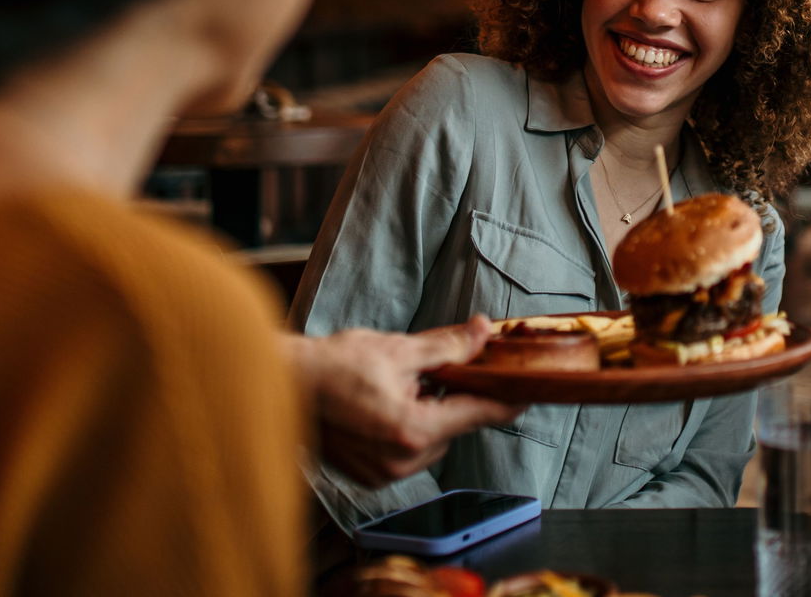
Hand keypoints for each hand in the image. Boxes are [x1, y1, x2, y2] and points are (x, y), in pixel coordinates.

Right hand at [286, 317, 521, 486]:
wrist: (282, 387)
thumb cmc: (333, 367)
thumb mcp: (398, 349)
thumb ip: (447, 347)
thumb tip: (483, 332)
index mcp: (413, 429)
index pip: (477, 415)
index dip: (506, 401)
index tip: (528, 394)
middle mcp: (401, 460)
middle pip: (453, 428)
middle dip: (452, 399)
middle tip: (437, 371)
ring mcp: (383, 474)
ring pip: (432, 442)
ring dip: (428, 415)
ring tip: (400, 387)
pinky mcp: (369, 477)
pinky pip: (407, 453)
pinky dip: (407, 431)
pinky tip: (385, 406)